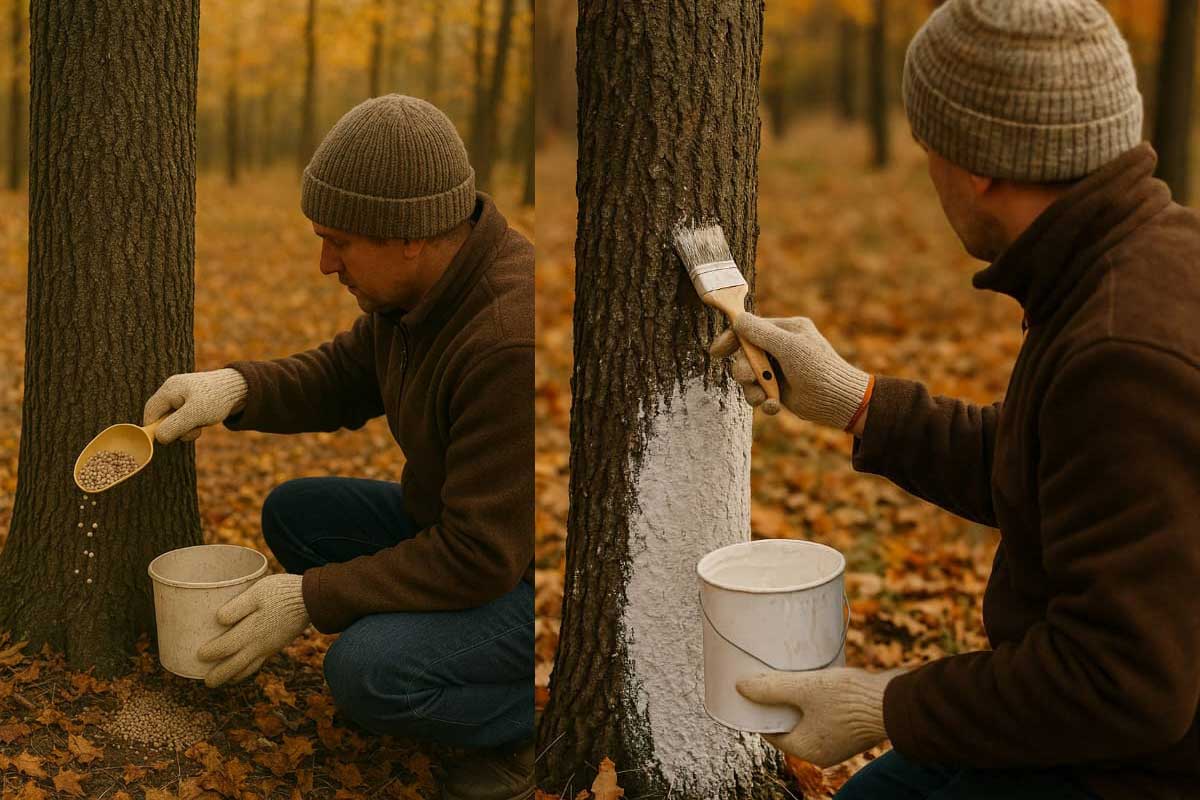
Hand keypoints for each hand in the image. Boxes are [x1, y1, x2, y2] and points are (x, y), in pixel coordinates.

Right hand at [143, 368, 248, 442]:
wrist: (241, 390)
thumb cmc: (217, 399)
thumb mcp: (195, 414)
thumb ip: (174, 426)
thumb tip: (159, 437)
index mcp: (169, 389)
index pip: (150, 412)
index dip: (154, 428)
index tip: (166, 439)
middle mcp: (173, 390)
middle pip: (162, 417)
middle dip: (176, 429)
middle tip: (193, 430)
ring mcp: (182, 396)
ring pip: (175, 420)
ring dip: (187, 428)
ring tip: (202, 423)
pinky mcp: (192, 402)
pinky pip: (185, 418)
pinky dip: (194, 424)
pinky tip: (205, 421)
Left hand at [196, 574, 309, 687]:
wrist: (312, 599)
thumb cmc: (282, 592)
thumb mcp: (258, 591)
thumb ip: (238, 606)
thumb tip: (218, 619)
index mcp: (252, 630)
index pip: (226, 646)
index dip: (211, 653)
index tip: (198, 655)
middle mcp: (260, 644)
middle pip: (236, 665)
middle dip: (220, 675)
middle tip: (207, 683)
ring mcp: (270, 647)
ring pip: (249, 667)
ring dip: (234, 676)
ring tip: (224, 681)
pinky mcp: (278, 645)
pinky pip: (260, 663)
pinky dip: (248, 670)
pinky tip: (245, 668)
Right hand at [710, 314, 870, 430]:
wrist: (838, 401)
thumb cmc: (818, 369)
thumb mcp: (788, 347)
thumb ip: (761, 333)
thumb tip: (738, 319)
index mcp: (786, 329)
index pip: (751, 329)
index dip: (732, 339)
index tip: (717, 351)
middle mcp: (780, 347)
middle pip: (746, 355)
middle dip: (744, 370)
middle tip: (748, 379)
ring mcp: (779, 369)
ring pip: (750, 377)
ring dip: (752, 390)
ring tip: (763, 399)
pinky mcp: (779, 389)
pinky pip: (760, 393)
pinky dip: (764, 401)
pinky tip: (774, 406)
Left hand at [737, 667, 903, 767]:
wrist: (896, 700)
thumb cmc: (850, 699)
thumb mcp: (805, 689)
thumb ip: (771, 689)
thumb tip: (740, 687)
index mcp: (808, 748)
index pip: (772, 732)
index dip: (759, 711)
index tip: (751, 692)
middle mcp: (823, 750)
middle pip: (790, 726)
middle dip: (779, 705)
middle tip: (769, 681)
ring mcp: (840, 741)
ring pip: (809, 720)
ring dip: (800, 701)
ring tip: (792, 677)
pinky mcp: (853, 728)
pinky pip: (826, 715)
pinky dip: (818, 702)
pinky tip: (817, 681)